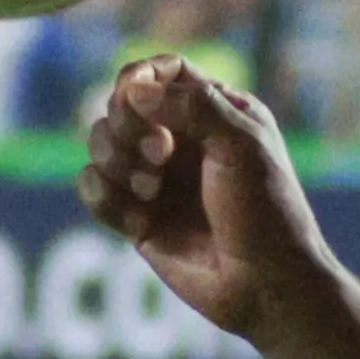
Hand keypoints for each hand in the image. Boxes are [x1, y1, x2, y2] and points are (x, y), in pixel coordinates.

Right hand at [77, 55, 324, 339]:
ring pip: (100, 144)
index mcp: (216, 111)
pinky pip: (93, 188)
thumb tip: (134, 87)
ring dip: (116, 163)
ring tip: (151, 192)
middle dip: (128, 127)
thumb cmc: (266, 212)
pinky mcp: (136, 216)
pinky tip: (141, 224)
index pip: (162, 72)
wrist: (264, 286)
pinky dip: (106, 200)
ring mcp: (156, 177)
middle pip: (121, 104)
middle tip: (161, 157)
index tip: (136, 94)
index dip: (140, 77)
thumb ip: (192, 107)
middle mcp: (182, 139)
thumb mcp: (241, 146)